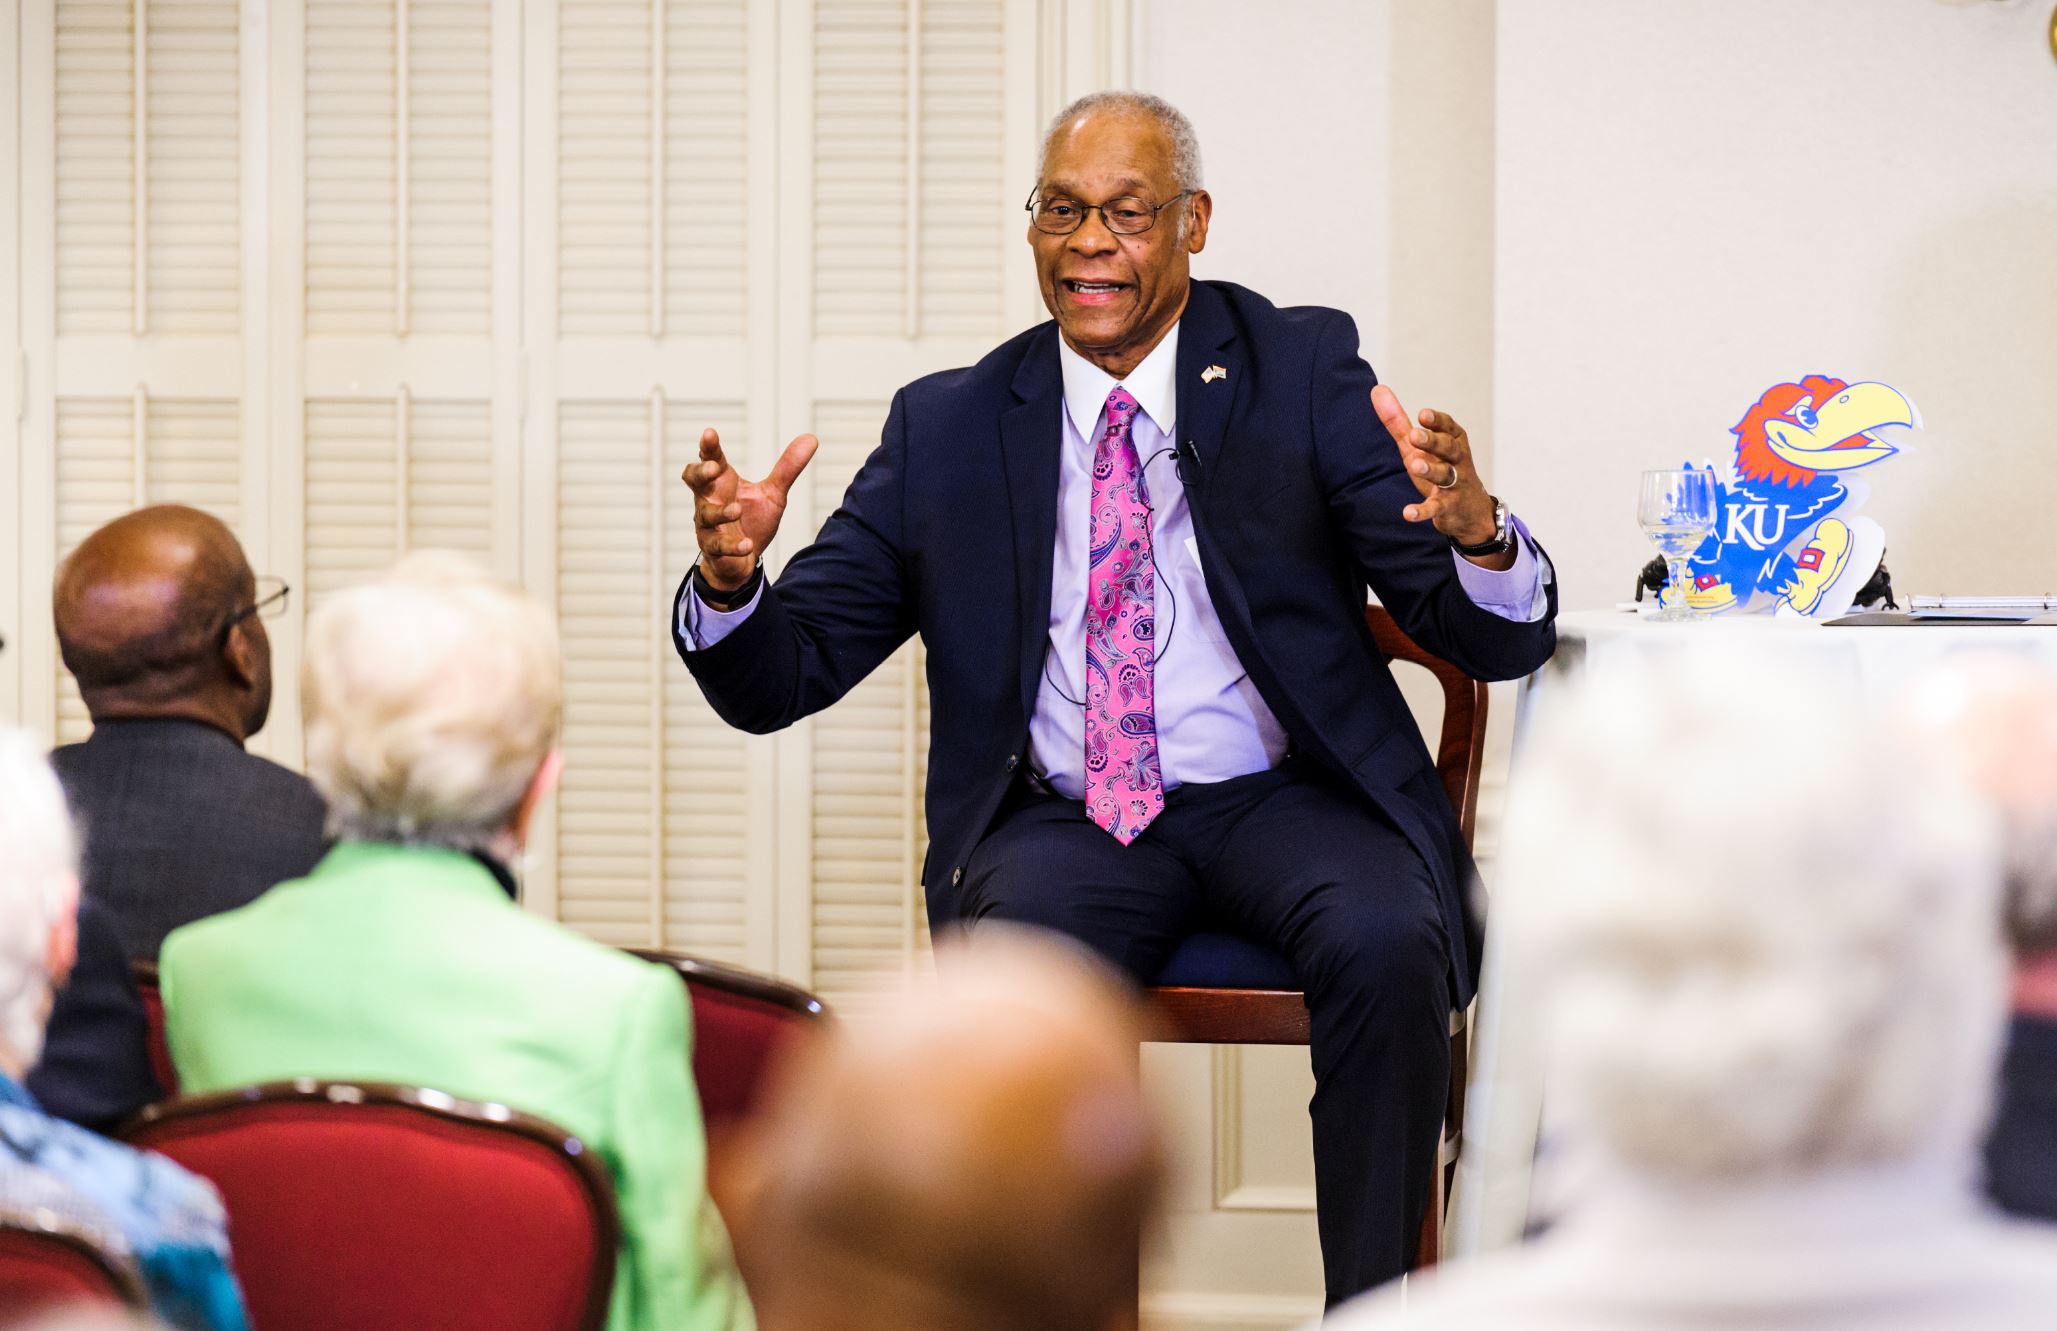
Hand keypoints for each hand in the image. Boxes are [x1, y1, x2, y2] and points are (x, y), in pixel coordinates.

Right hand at [682, 427, 818, 590]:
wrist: (743, 560)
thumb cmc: (751, 520)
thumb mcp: (773, 493)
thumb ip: (787, 468)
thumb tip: (811, 438)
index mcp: (723, 482)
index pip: (711, 459)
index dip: (708, 447)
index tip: (710, 433)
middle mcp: (710, 499)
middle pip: (693, 480)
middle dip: (700, 472)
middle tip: (714, 468)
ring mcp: (708, 524)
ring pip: (705, 515)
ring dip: (721, 512)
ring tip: (737, 510)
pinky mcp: (714, 548)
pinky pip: (718, 546)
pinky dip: (733, 546)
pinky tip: (747, 544)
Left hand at [1370, 384, 1501, 555]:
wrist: (1469, 511)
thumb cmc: (1439, 467)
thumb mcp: (1418, 446)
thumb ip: (1398, 421)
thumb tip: (1376, 389)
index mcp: (1452, 441)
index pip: (1448, 428)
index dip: (1437, 421)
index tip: (1423, 415)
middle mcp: (1457, 460)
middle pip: (1448, 448)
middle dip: (1433, 441)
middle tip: (1415, 435)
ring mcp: (1454, 484)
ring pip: (1445, 475)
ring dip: (1431, 470)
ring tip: (1415, 464)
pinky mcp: (1448, 507)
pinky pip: (1436, 508)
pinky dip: (1423, 511)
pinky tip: (1408, 513)